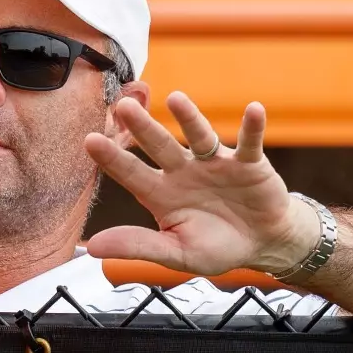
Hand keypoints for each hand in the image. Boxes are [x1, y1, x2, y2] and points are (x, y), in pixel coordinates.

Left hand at [82, 91, 321, 278]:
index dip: (112, 158)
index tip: (90, 141)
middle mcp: (184, 171)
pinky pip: (249, 142)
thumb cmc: (216, 247)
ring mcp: (215, 163)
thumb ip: (138, 246)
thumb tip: (93, 248)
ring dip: (189, 118)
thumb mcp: (176, 253)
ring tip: (176, 99)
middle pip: (160, 145)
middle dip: (144, 127)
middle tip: (124, 106)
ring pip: (200, 137)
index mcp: (162, 193)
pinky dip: (252, 127)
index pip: (131, 173)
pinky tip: (254, 110)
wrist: (262, 243)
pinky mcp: (248, 163)